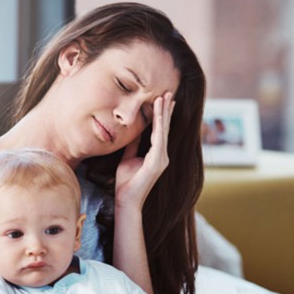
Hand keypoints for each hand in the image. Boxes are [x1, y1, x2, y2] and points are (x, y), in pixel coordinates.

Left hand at [115, 92, 175, 209]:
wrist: (126, 200)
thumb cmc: (126, 182)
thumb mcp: (127, 158)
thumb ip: (132, 146)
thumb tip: (133, 132)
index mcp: (156, 155)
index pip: (159, 131)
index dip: (161, 115)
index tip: (162, 99)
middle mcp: (162, 156)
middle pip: (164, 128)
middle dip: (166, 110)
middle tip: (168, 92)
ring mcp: (161, 159)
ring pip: (163, 131)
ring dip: (163, 113)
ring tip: (164, 97)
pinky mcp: (157, 163)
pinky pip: (158, 140)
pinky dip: (159, 126)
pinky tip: (159, 114)